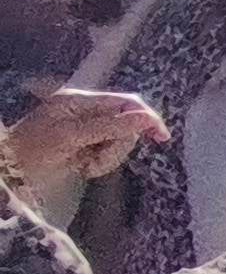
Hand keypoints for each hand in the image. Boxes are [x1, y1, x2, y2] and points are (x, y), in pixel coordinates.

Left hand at [5, 88, 164, 183]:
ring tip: (86, 167)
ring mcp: (84, 130)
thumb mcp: (71, 137)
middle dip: (117, 145)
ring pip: (118, 141)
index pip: (124, 103)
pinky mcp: (83, 146)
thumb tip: (146, 118)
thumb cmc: (32, 151)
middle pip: (124, 124)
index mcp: (79, 100)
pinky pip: (107, 153)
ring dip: (108, 157)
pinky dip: (100, 163)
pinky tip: (83, 168)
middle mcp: (84, 111)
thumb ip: (109, 126)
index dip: (145, 118)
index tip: (161, 138)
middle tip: (97, 160)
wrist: (8, 172)